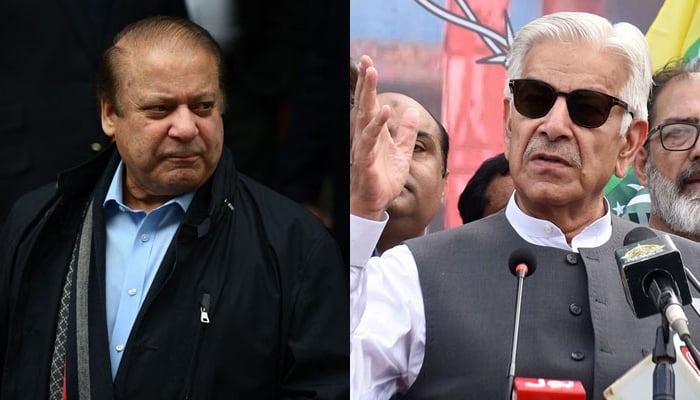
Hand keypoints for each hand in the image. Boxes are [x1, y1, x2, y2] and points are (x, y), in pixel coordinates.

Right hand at [350, 55, 417, 220]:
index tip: (369, 63)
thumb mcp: (401, 152)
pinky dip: (376, 125)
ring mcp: (364, 148)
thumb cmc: (383, 179)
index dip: (370, 85)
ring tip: (372, 75)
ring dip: (368, 95)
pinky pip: (369, 140)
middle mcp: (366, 137)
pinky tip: (382, 111)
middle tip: (367, 60)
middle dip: (366, 83)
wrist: (375, 204)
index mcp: (374, 134)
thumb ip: (406, 132)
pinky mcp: (365, 161)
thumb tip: (411, 111)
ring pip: (364, 117)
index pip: (370, 104)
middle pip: (364, 105)